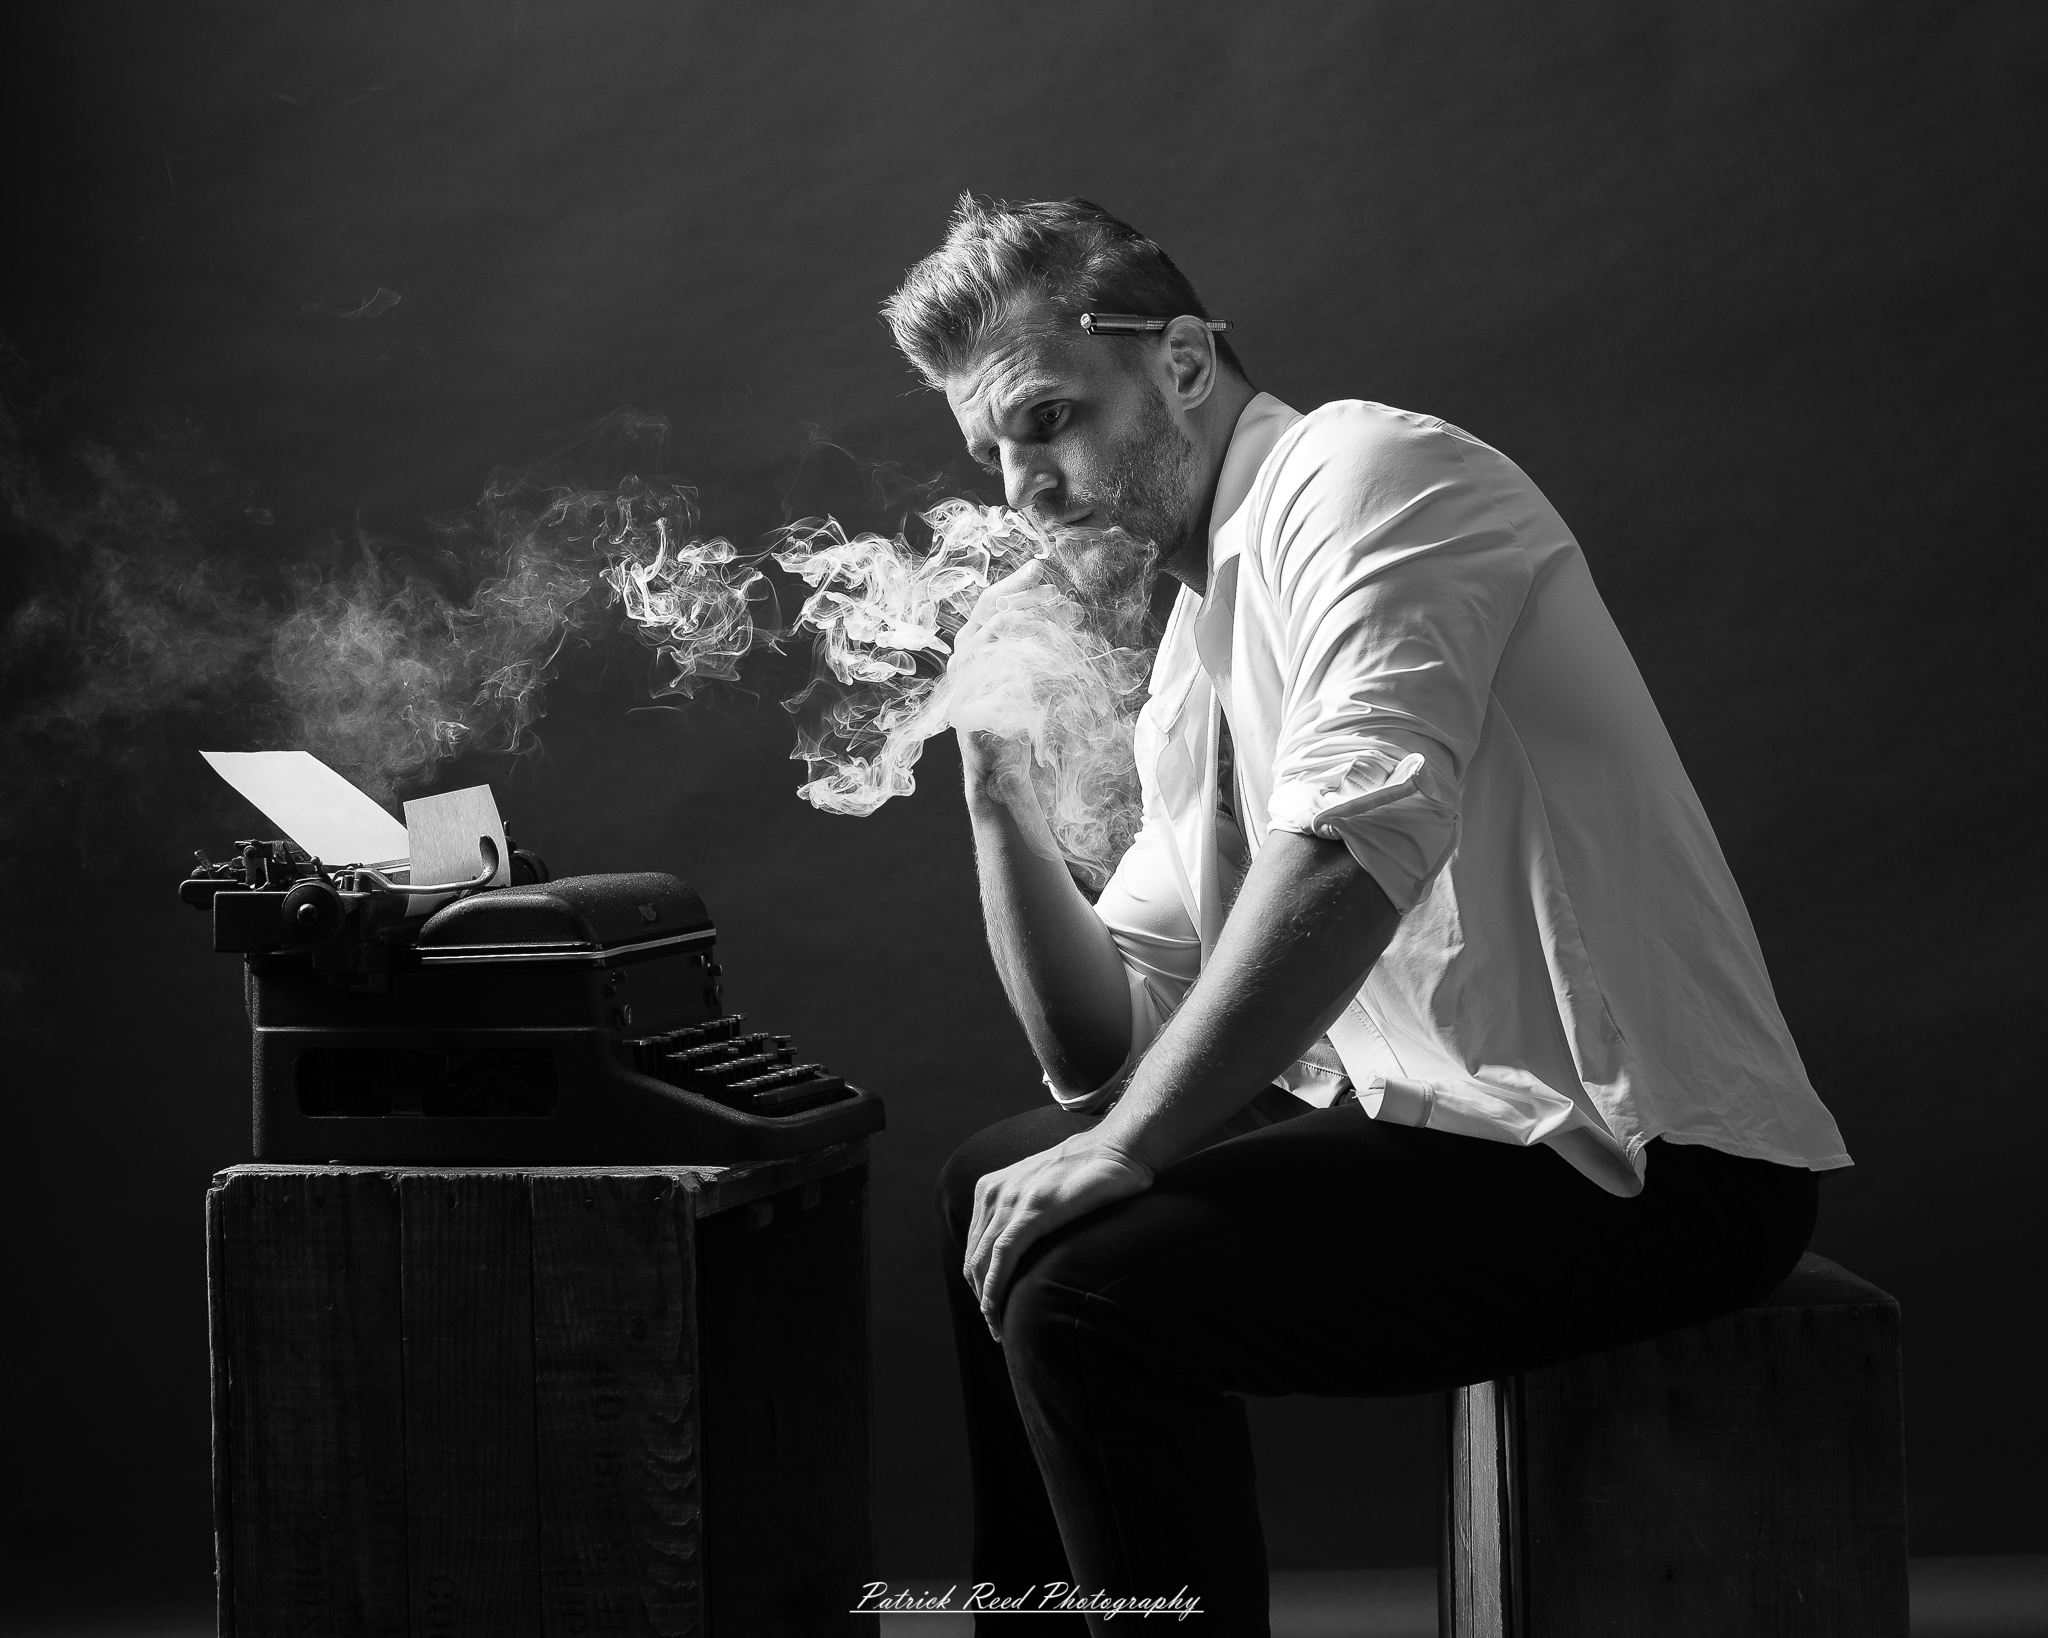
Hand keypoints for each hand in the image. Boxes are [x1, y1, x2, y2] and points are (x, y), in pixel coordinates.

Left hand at [965, 1128, 1153, 1338]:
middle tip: (994, 1327)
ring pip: (983, 1261)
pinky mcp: (1032, 1211)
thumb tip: (1028, 1245)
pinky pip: (1002, 1257)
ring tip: (998, 1328)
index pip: (976, 1244)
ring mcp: (1011, 1199)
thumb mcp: (1046, 1188)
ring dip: (986, 1300)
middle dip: (980, 1295)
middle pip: (974, 1256)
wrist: (1117, 1149)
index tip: (991, 1307)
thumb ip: (1028, 1210)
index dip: (979, 1279)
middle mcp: (995, 1192)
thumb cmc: (1091, 1172)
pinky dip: (995, 1288)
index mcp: (993, 1187)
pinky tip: (997, 1310)